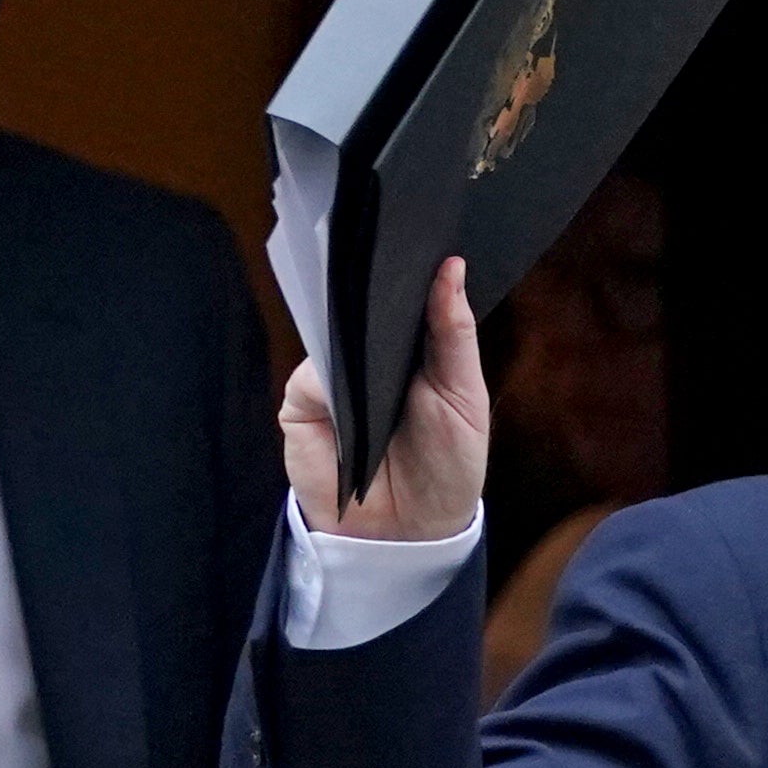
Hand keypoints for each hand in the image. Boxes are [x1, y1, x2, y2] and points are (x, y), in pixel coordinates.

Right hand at [283, 257, 489, 541]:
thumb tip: (451, 268)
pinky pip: (312, 377)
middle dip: (376, 292)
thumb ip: (454, 333)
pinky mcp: (302, 405)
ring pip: (334, 338)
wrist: (411, 530)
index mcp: (413, 348)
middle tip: (392, 258)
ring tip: (377, 317)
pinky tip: (352, 384)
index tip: (420, 237)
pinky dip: (332, 380)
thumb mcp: (465, 394)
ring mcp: (332, 379)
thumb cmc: (448, 461)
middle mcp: (368, 357)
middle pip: (363, 310)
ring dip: (354, 333)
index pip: (404, 297)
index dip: (409, 270)